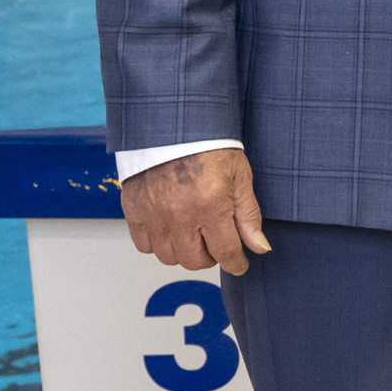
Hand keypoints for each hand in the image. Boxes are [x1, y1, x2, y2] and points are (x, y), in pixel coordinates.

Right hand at [122, 149, 272, 274]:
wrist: (173, 126)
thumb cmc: (208, 146)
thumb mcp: (239, 177)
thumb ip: (248, 215)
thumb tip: (258, 246)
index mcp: (209, 205)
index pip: (225, 252)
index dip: (235, 263)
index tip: (238, 264)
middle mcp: (179, 214)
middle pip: (194, 261)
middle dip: (210, 258)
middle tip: (215, 244)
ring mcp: (153, 214)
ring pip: (168, 257)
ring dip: (184, 252)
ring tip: (193, 234)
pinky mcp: (133, 210)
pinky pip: (144, 245)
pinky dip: (158, 243)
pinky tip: (170, 229)